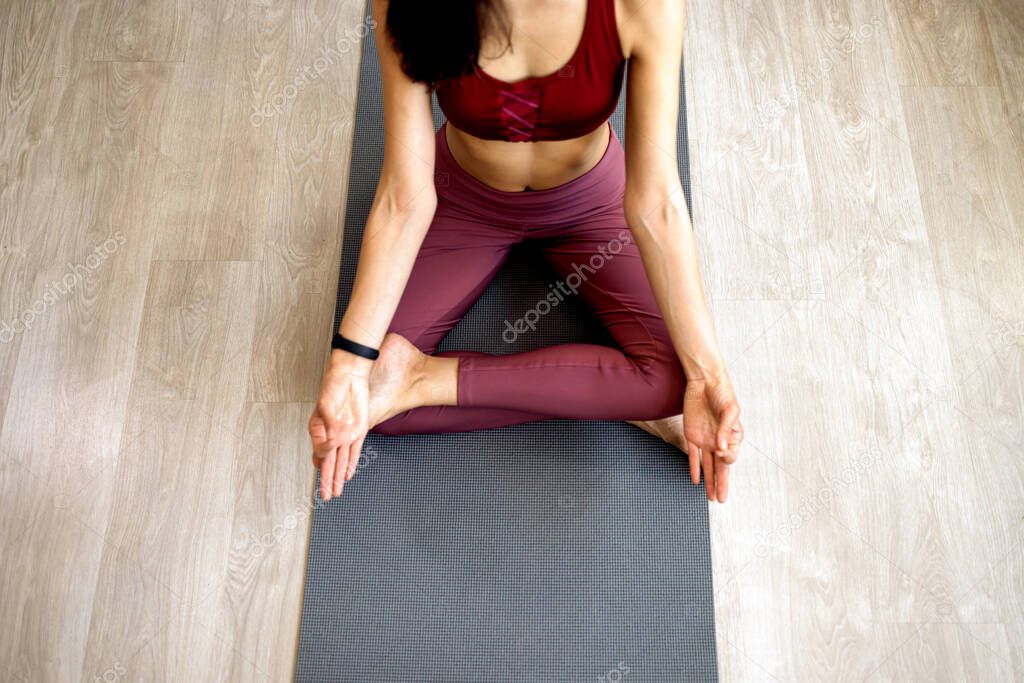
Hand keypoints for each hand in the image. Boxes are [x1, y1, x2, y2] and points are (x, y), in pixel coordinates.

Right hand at [308, 352, 372, 500]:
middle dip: (327, 481)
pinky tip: (348, 474)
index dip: (320, 465)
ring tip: (336, 492)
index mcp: (319, 430)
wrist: (351, 376)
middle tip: (325, 497)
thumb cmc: (333, 387)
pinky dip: (351, 464)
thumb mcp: (326, 407)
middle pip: (329, 463)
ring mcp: (345, 434)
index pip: (319, 454)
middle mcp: (332, 435)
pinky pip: (354, 452)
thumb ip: (328, 429)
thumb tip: (330, 446)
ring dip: (338, 478)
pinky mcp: (358, 431)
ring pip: (341, 461)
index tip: (319, 473)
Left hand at [682, 370, 742, 502]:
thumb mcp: (729, 410)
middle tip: (721, 499)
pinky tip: (695, 481)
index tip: (721, 450)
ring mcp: (706, 440)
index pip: (730, 456)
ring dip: (709, 481)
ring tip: (711, 497)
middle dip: (721, 484)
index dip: (726, 457)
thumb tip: (720, 447)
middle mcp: (719, 441)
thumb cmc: (722, 393)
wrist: (704, 382)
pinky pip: (693, 456)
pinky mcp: (692, 436)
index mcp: (732, 436)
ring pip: (708, 466)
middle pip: (721, 467)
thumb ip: (725, 429)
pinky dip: (694, 468)